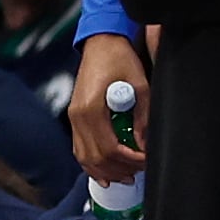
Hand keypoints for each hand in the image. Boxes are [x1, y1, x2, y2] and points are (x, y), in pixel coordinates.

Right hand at [69, 34, 146, 183]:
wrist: (102, 42)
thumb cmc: (120, 59)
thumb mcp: (140, 85)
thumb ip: (143, 117)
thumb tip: (145, 145)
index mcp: (91, 109)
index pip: (109, 148)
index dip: (129, 160)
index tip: (146, 161)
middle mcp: (77, 116)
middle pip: (95, 158)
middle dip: (119, 169)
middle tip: (139, 173)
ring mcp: (73, 117)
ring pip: (84, 157)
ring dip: (105, 170)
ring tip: (126, 176)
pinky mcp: (75, 116)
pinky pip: (79, 148)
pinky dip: (91, 163)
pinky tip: (104, 172)